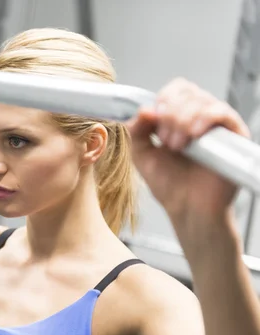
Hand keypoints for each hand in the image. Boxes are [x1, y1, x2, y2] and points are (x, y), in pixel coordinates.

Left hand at [126, 78, 250, 225]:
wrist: (187, 208)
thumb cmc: (168, 184)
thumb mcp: (142, 154)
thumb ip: (136, 131)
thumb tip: (143, 109)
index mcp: (180, 117)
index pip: (175, 90)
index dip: (163, 101)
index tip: (154, 124)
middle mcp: (200, 117)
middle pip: (187, 92)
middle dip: (170, 114)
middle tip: (166, 141)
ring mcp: (218, 125)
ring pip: (202, 100)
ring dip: (183, 120)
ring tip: (177, 146)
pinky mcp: (235, 135)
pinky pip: (223, 113)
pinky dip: (205, 118)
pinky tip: (194, 133)